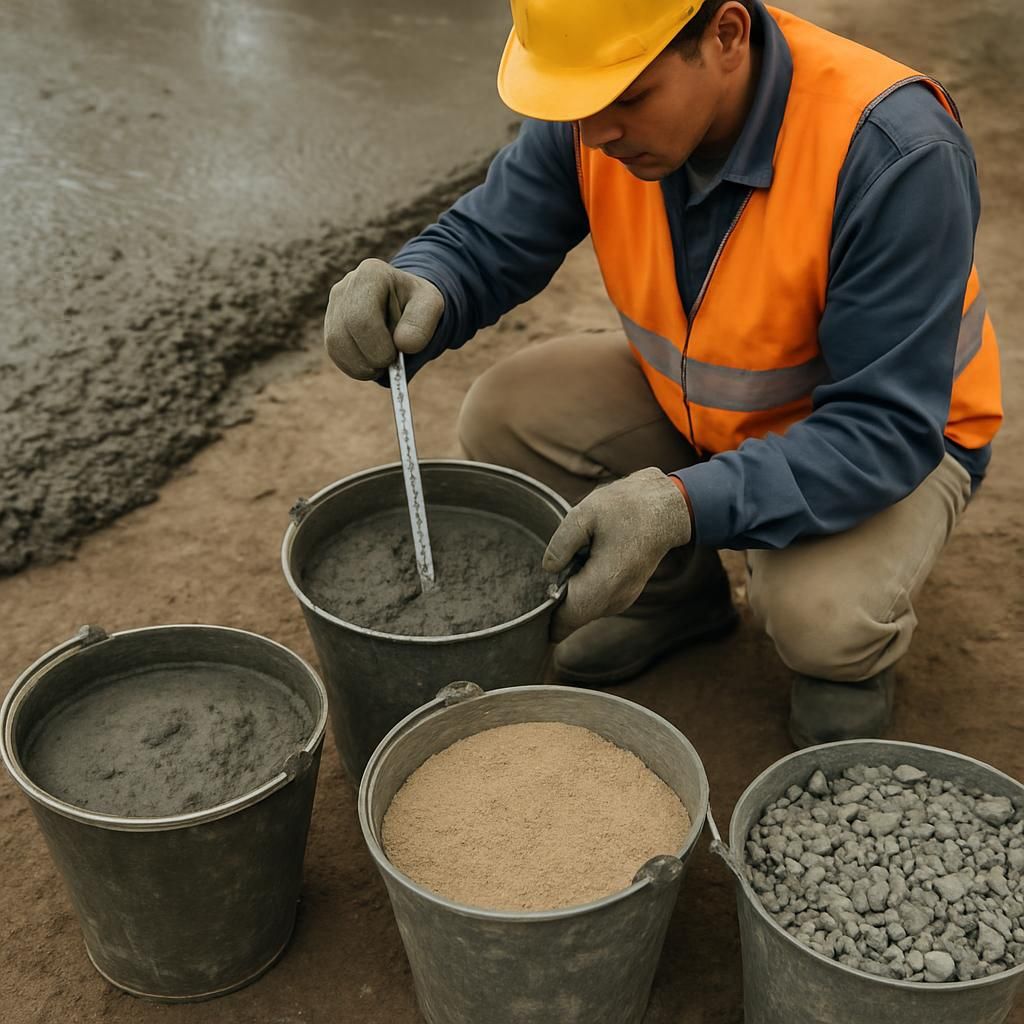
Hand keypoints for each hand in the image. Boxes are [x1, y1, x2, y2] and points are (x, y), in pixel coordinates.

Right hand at [324, 258, 443, 379]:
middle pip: (344, 334)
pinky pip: (334, 352)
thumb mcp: (431, 306)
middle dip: (370, 358)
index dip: (378, 347)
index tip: (397, 353)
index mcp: (371, 274)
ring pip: (335, 346)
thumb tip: (402, 345)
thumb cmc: (417, 304)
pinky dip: (354, 366)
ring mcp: (334, 305)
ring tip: (382, 363)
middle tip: (389, 363)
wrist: (405, 304)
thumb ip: (421, 323)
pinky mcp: (330, 324)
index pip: (362, 319)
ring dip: (361, 366)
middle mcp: (345, 286)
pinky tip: (372, 363)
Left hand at [543, 468, 691, 641]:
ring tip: (573, 559)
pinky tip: (586, 561)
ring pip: (583, 611)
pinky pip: (595, 602)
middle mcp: (614, 600)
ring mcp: (622, 600)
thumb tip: (548, 569)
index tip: (529, 602)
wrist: (667, 508)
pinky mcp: (625, 594)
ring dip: (570, 593)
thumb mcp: (585, 513)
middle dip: (554, 603)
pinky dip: (583, 589)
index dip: (542, 617)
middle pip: (571, 619)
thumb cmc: (628, 506)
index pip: (563, 621)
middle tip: (549, 570)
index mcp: (603, 584)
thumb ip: (560, 544)